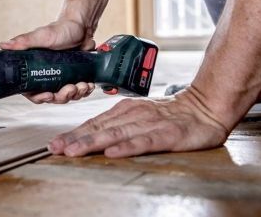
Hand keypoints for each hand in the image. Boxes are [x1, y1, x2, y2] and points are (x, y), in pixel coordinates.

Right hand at [0, 19, 95, 103]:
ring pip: (67, 96)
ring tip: (83, 84)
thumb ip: (23, 42)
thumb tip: (3, 45)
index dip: (40, 98)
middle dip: (63, 96)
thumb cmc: (60, 29)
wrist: (82, 26)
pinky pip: (79, 91)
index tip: (48, 95)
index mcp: (35, 70)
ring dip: (76, 94)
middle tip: (71, 88)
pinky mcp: (76, 77)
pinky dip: (84, 90)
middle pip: (52, 97)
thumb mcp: (41, 36)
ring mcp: (62, 78)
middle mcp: (47, 76)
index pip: (33, 92)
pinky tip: (88, 84)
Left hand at [47, 89, 228, 157]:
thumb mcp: (139, 115)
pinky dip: (127, 147)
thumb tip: (92, 133)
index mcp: (125, 111)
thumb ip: (118, 124)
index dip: (74, 133)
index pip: (94, 123)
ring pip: (116, 134)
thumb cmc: (170, 115)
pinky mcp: (167, 135)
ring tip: (74, 151)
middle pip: (100, 128)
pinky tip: (112, 153)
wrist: (205, 107)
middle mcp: (133, 115)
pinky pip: (144, 142)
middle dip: (76, 139)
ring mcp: (149, 124)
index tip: (55, 143)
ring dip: (93, 142)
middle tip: (55, 148)